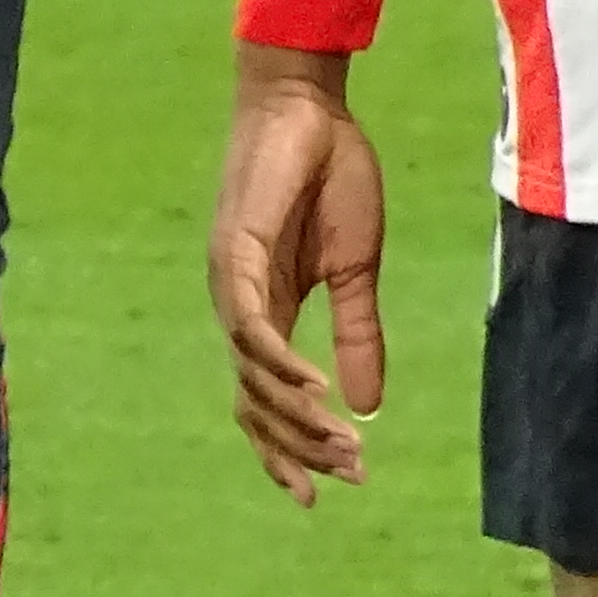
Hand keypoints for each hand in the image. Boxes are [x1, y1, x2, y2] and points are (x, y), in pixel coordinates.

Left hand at [210, 44, 387, 502]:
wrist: (311, 108)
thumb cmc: (331, 178)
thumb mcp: (357, 270)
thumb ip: (358, 336)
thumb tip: (366, 406)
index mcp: (266, 314)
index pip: (266, 400)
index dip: (292, 446)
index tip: (330, 488)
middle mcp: (239, 309)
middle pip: (255, 402)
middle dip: (301, 445)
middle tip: (349, 475)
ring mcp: (231, 285)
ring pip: (253, 375)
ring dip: (298, 414)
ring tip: (342, 444)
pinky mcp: (236, 256)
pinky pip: (251, 326)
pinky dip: (279, 364)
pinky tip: (314, 391)